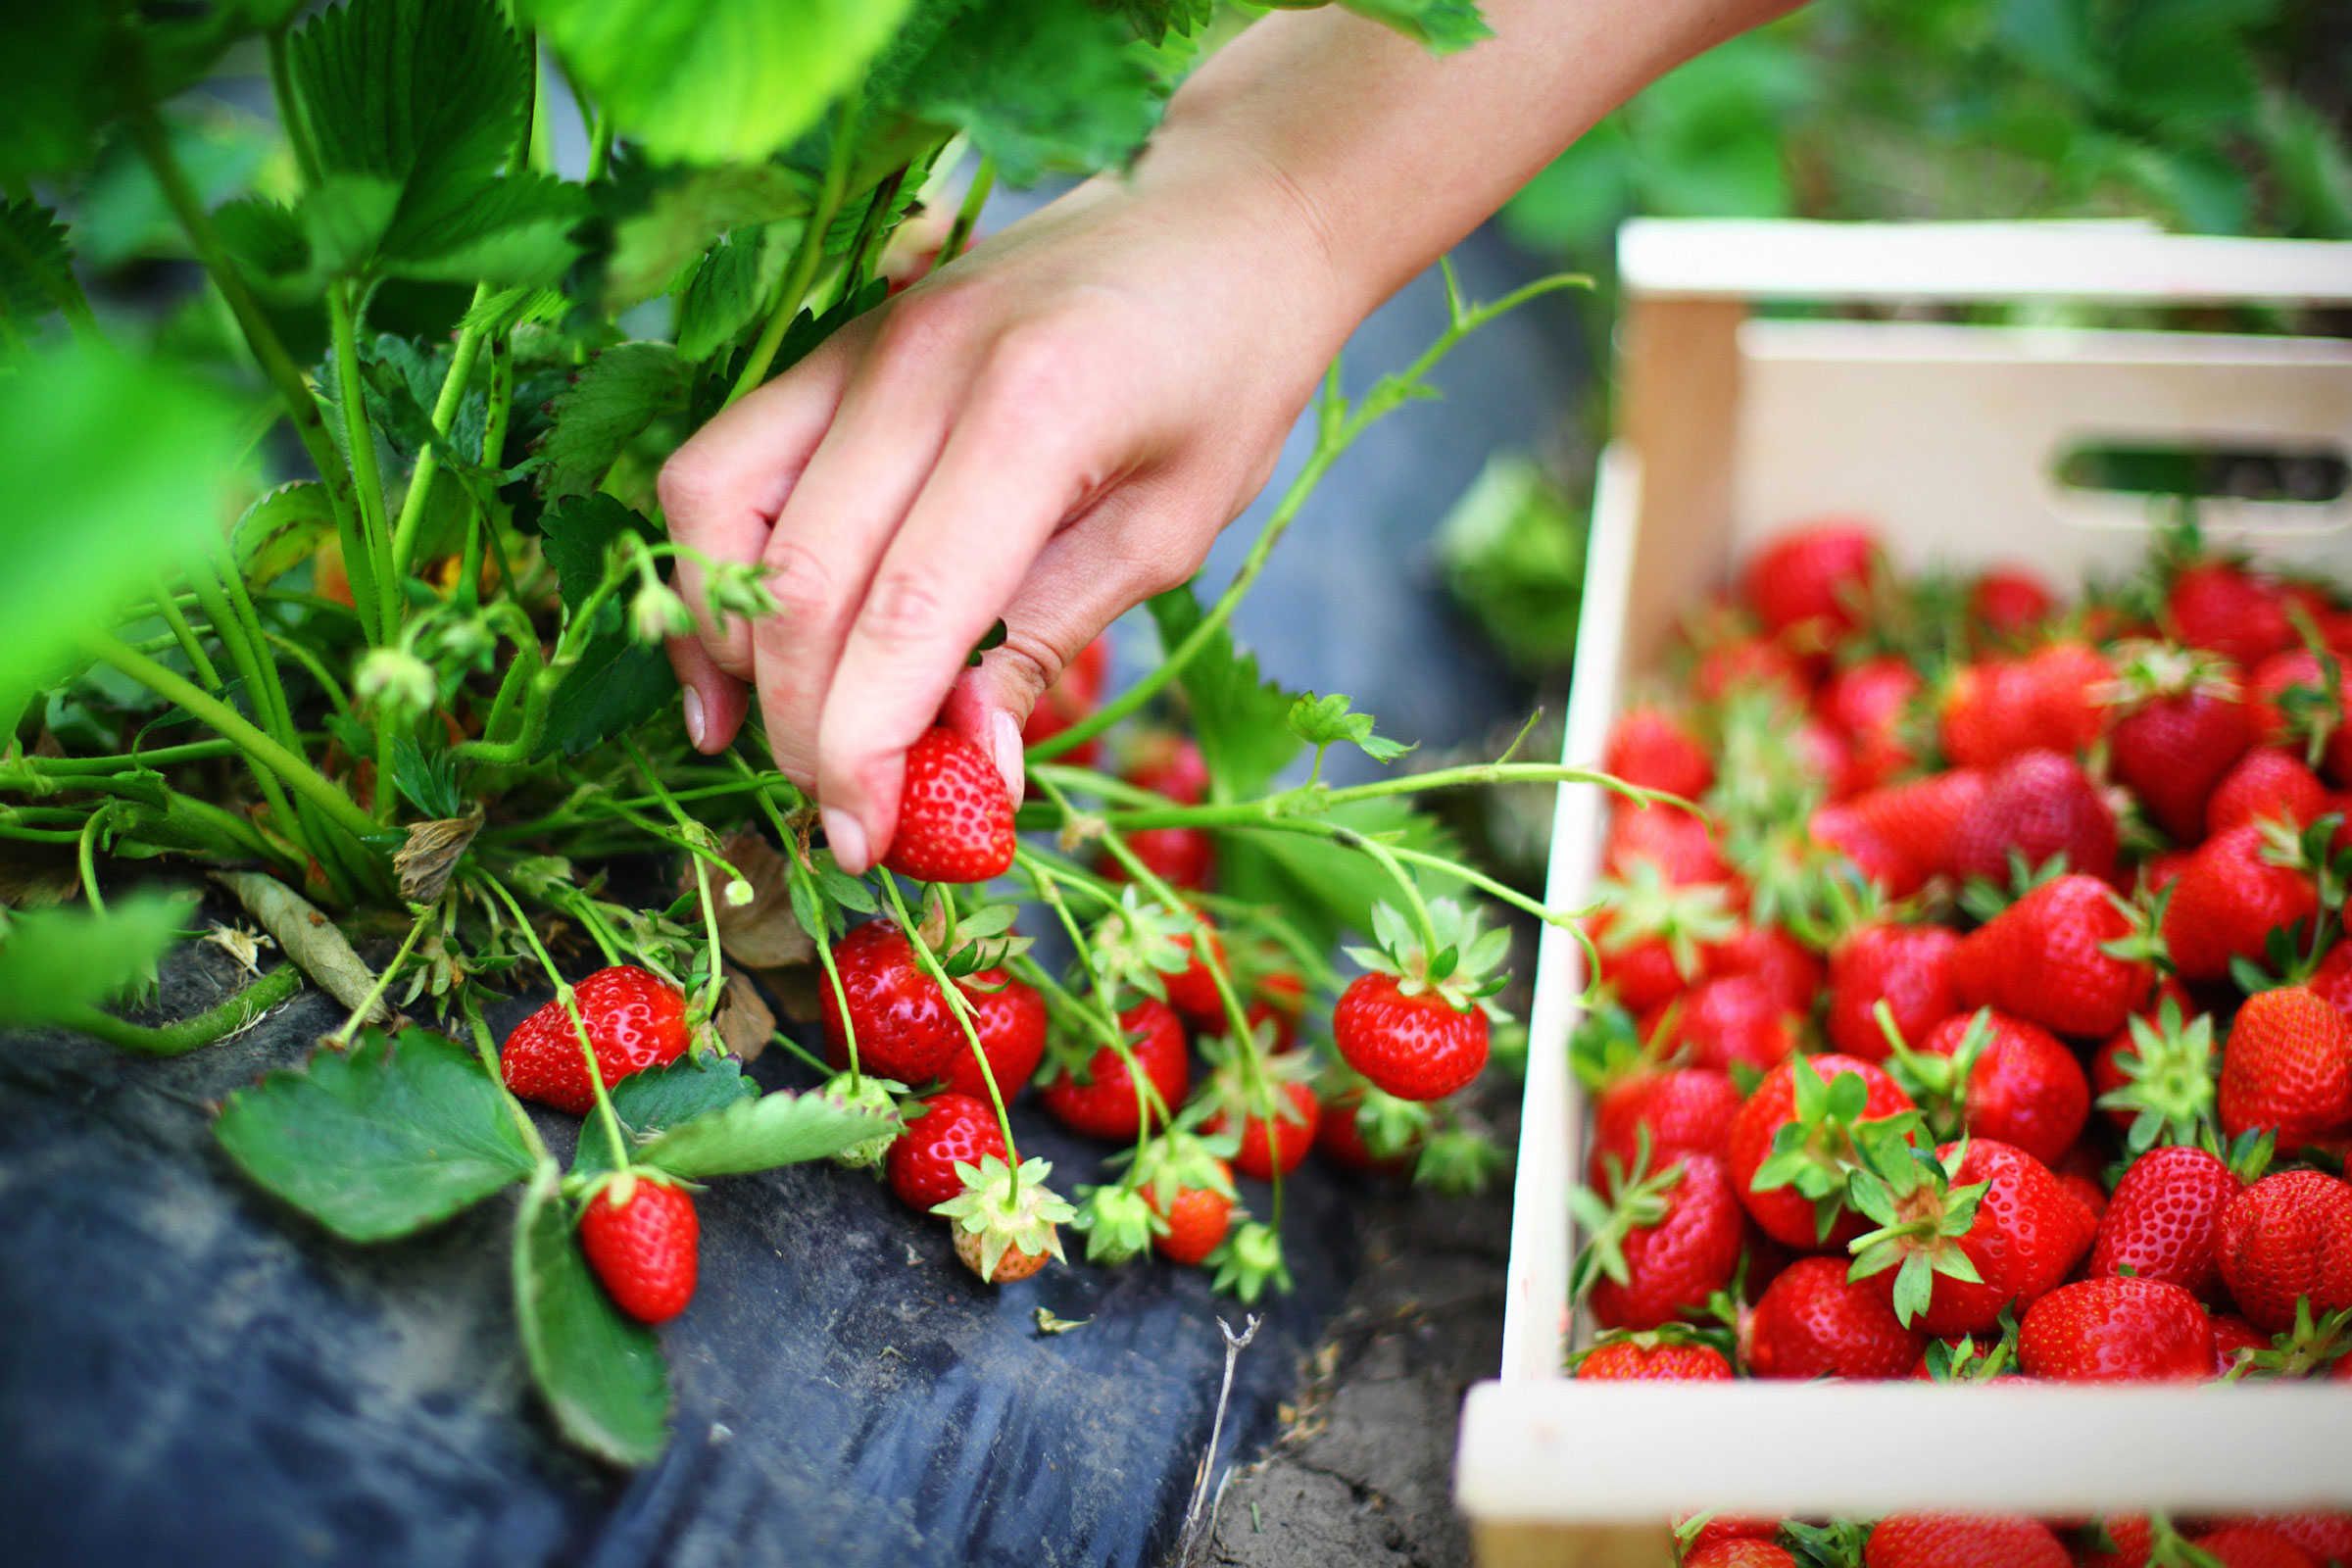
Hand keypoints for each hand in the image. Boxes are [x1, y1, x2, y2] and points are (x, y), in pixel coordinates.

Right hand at [659, 138, 1351, 873]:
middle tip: (847, 814)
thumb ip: (1050, 637)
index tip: (864, 840)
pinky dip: (715, 564)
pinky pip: (723, 461)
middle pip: (798, 581)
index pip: (903, 611)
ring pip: (714, 506)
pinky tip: (748, 648)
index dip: (864, 746)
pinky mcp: (829, 343)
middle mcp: (919, 362)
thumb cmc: (1226, 372)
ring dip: (730, 643)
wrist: (1225, 214)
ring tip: (785, 731)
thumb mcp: (1168, 528)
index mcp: (1031, 410)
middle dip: (803, 725)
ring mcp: (858, 340)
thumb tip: (963, 771)